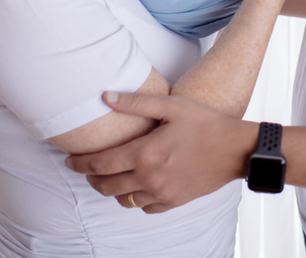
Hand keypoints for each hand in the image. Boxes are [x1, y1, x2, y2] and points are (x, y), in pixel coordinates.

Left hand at [64, 92, 256, 212]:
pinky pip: (145, 207)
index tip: (69, 160)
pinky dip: (135, 199)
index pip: (100, 163)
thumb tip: (106, 96)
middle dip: (90, 177)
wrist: (236, 149)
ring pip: (123, 199)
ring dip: (111, 189)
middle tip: (85, 168)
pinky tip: (136, 186)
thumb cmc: (206, 123)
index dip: (80, 163)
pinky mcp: (174, 201)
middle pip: (106, 185)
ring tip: (109, 176)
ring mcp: (162, 192)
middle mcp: (150, 177)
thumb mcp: (172, 105)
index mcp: (145, 153)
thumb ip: (136, 103)